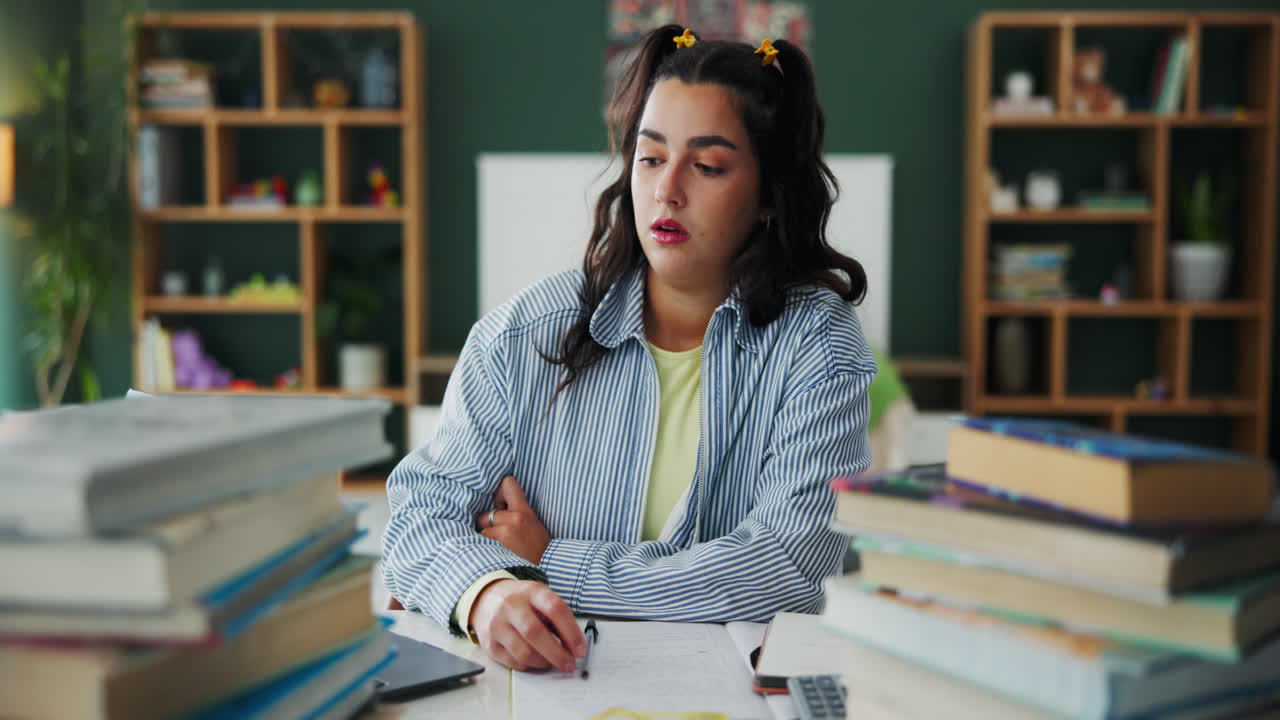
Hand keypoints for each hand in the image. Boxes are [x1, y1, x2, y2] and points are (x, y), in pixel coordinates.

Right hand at [468, 578, 585, 671]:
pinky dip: (529, 665)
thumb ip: (558, 617)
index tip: (580, 649)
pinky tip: (535, 660)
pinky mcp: (489, 644)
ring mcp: (497, 625)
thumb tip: (574, 646)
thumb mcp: (540, 597)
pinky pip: (513, 662)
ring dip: (544, 662)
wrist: (486, 599)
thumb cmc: (521, 600)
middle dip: (557, 654)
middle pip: (535, 633)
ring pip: (523, 652)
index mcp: (531, 591)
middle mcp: (511, 606)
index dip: (571, 632)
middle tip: (569, 664)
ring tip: (552, 662)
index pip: (555, 609)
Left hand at [476, 475, 551, 564]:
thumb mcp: (532, 524)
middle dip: (487, 523)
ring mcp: (505, 533)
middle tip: (498, 534)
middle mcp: (515, 518)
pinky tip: (494, 555)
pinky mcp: (496, 547)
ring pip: (481, 528)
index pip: (507, 483)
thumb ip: (515, 512)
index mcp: (525, 510)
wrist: (546, 570)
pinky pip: (481, 542)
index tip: (500, 506)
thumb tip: (493, 505)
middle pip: (486, 513)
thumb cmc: (537, 549)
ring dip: (485, 538)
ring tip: (497, 547)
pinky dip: (483, 548)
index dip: (499, 494)